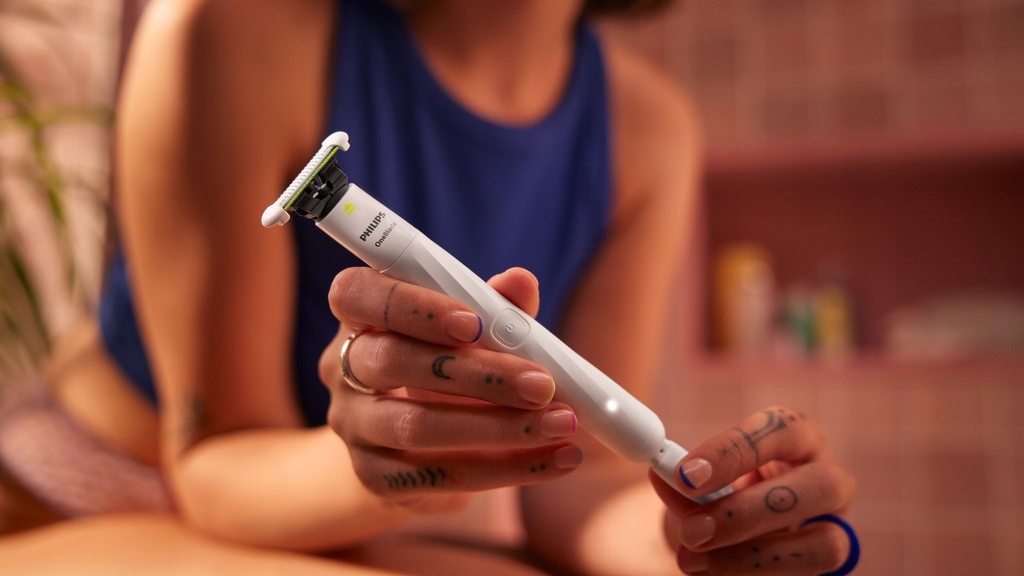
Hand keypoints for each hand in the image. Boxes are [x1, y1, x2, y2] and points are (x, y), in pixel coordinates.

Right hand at [319, 266, 581, 511]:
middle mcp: (342, 368)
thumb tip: (522, 282)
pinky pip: (440, 476)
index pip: (357, 295)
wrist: (418, 445)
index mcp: (359, 315)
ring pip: (415, 427)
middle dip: (476, 374)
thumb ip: (495, 305)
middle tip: (543, 384)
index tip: (475, 322)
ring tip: (562, 424)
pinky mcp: (375, 477)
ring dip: (499, 428)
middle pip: (392, 362)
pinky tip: (557, 459)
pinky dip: (509, 468)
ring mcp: (353, 427)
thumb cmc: (448, 364)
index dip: (412, 306)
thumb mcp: (472, 330)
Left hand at [651, 406, 856, 574]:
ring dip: (752, 558)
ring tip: (691, 562)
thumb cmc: (721, 491)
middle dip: (749, 512)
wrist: (735, 532)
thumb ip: (687, 481)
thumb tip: (664, 477)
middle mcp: (831, 478)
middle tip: (692, 531)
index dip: (734, 451)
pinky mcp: (832, 567)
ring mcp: (838, 528)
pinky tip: (710, 574)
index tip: (685, 474)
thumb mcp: (702, 481)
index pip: (784, 428)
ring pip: (825, 545)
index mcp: (800, 438)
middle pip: (820, 486)